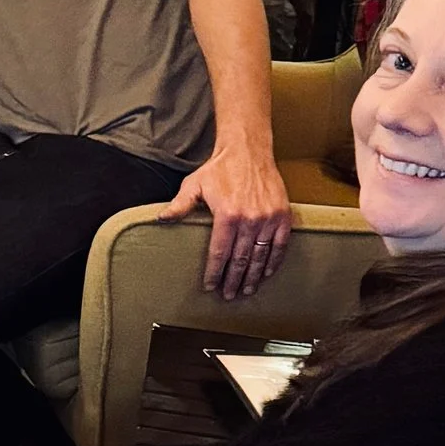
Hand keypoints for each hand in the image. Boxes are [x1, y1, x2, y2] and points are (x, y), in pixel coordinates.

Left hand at [163, 143, 293, 299]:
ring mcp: (268, 219)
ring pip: (260, 257)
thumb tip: (162, 218)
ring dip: (253, 277)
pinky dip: (273, 261)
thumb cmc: (220, 168)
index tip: (211, 286)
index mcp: (227, 216)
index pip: (219, 253)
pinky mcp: (282, 216)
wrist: (248, 151)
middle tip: (229, 294)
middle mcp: (249, 220)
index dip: (215, 272)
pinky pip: (280, 245)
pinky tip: (266, 272)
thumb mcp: (194, 185)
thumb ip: (180, 205)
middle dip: (233, 280)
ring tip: (247, 290)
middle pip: (240, 260)